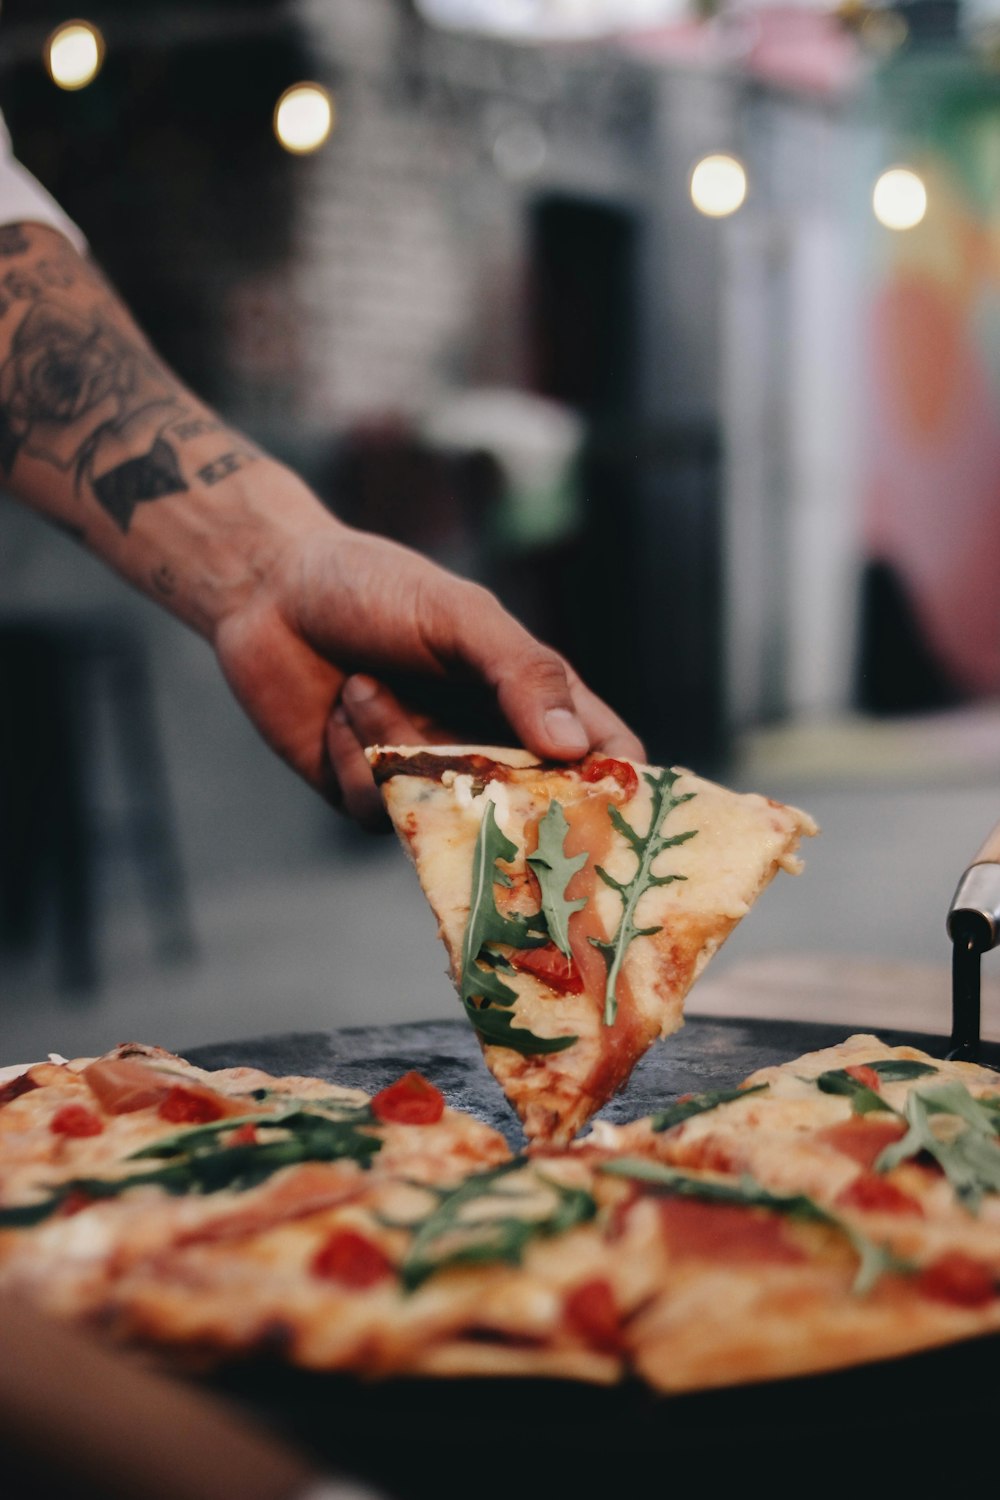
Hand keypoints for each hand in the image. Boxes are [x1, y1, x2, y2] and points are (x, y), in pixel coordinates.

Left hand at [213, 519, 643, 826]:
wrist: (268, 590)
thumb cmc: (374, 585)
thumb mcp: (458, 614)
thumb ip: (522, 673)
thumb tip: (574, 747)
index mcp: (531, 698)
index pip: (604, 760)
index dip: (618, 795)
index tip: (607, 816)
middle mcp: (491, 746)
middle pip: (532, 814)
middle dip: (500, 804)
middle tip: (466, 771)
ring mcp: (433, 778)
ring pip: (445, 814)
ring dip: (397, 747)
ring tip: (362, 684)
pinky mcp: (372, 797)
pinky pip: (381, 815)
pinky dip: (354, 761)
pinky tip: (337, 711)